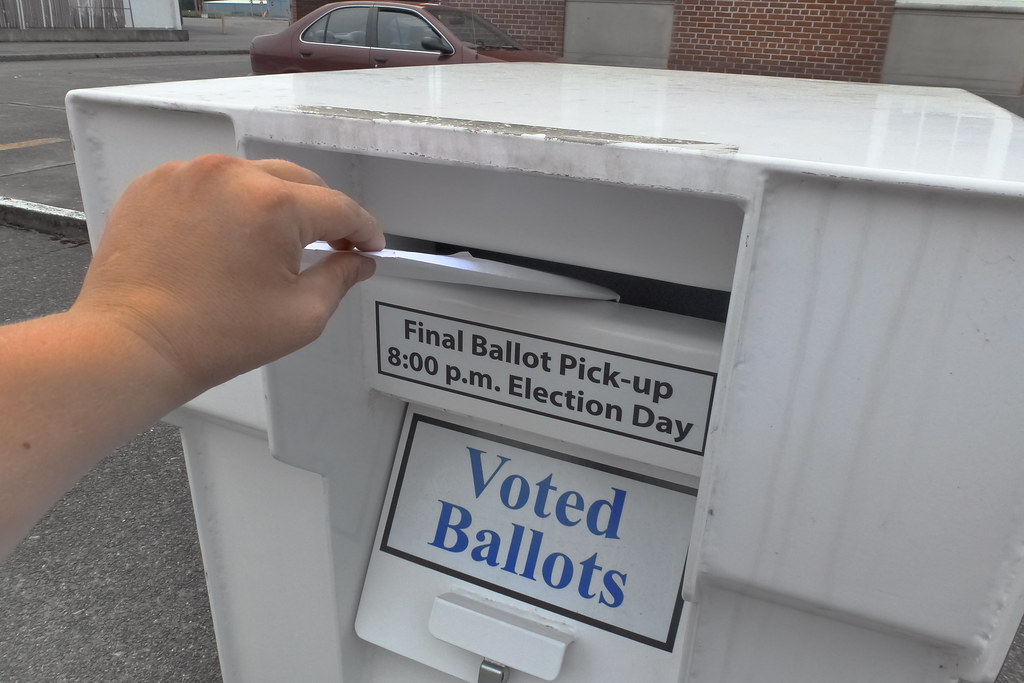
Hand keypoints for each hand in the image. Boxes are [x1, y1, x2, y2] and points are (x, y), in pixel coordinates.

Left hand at [73, 154, 384, 399]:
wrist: (132, 343)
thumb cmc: (215, 336)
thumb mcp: (300, 316)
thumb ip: (340, 279)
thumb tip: (358, 260)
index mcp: (274, 205)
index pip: (339, 208)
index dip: (363, 229)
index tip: (370, 246)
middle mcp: (232, 175)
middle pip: (299, 182)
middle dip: (320, 213)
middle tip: (329, 246)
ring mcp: (189, 174)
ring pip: (253, 178)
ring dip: (272, 205)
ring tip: (271, 244)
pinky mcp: (155, 183)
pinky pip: (209, 183)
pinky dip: (227, 205)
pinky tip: (226, 239)